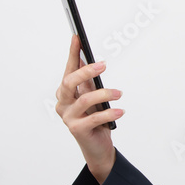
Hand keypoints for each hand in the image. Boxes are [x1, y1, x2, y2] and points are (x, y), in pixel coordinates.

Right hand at [55, 35, 122, 183]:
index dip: (72, 53)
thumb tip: (94, 62)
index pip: (68, 69)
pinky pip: (94, 118)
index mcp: (66, 92)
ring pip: (84, 100)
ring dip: (104, 94)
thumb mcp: (93, 98)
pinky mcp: (77, 130)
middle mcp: (63, 103)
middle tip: (103, 65)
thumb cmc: (95, 119)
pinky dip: (109, 113)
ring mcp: (68, 117)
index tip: (77, 37)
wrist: (97, 147)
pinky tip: (120, 111)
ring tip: (119, 93)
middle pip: (69, 82)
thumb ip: (89, 82)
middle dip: (86, 71)